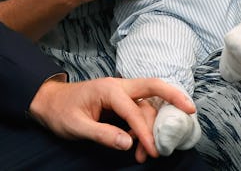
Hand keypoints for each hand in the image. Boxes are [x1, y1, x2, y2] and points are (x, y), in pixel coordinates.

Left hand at [27, 77, 195, 161]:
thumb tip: (128, 142)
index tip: (154, 151)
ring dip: (153, 125)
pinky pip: (140, 110)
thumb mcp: (77, 126)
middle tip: (191, 110)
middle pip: (152, 86)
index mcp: (108, 89)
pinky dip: (145, 126)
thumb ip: (102, 134)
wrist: (49, 102)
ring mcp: (120, 93)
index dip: (145, 131)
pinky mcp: (120, 102)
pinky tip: (142, 145)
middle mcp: (118, 87)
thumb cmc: (60, 111)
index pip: (134, 109)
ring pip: (147, 104)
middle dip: (173, 96)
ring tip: (149, 153)